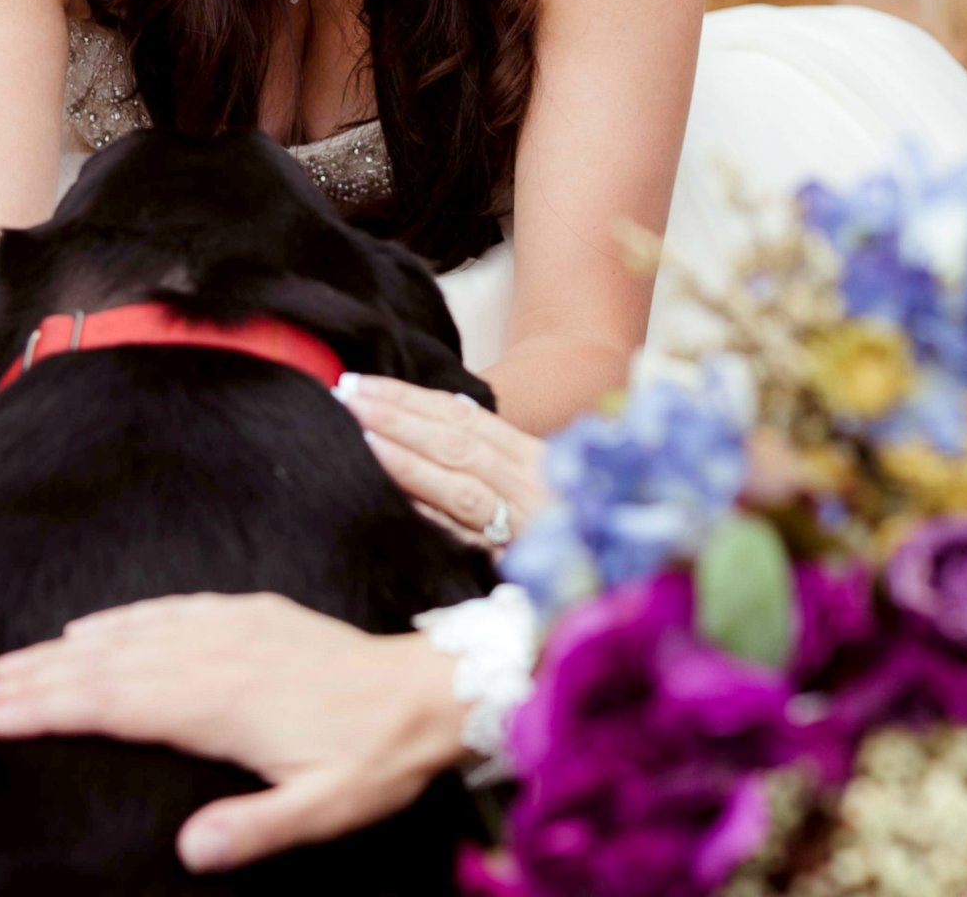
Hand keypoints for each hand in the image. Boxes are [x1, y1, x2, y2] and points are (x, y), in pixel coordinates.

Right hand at [0, 593, 466, 872]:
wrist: (425, 692)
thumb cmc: (374, 755)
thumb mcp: (324, 808)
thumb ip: (256, 828)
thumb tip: (190, 850)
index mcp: (222, 702)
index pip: (114, 702)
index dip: (50, 708)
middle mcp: (217, 656)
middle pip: (108, 665)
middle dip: (39, 678)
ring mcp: (232, 629)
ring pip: (132, 634)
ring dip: (69, 647)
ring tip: (14, 661)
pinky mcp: (251, 614)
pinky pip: (172, 608)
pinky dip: (124, 617)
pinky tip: (94, 625)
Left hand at [335, 373, 551, 545]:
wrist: (621, 584)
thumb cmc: (569, 529)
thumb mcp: (533, 483)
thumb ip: (492, 454)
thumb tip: (448, 410)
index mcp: (531, 456)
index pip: (463, 415)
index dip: (411, 397)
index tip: (363, 383)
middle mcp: (531, 483)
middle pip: (456, 441)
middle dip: (397, 416)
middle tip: (345, 395)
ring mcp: (526, 525)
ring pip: (459, 485)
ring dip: (405, 458)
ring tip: (358, 434)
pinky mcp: (517, 564)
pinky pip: (466, 536)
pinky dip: (429, 514)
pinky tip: (393, 497)